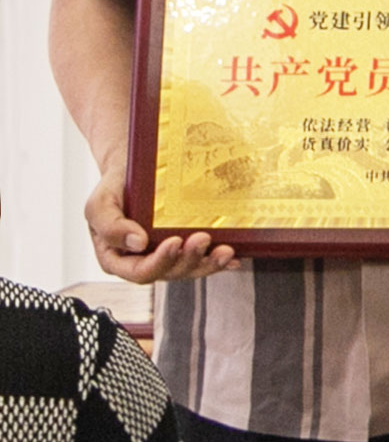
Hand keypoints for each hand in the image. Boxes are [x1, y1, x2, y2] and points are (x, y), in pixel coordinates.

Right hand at [83, 171, 232, 286]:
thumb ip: (109, 225)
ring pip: (189, 268)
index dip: (159, 261)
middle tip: (203, 238)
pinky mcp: (185, 246)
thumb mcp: (100, 204)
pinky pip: (204, 258)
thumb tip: (136, 243)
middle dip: (189, 259)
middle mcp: (143, 260)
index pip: (140, 271)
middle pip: (170, 272)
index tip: (174, 241)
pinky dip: (220, 260)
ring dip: (209, 262)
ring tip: (225, 249)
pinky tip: (235, 256)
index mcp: (118, 259)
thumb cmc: (113, 188)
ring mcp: (166, 255)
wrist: (132, 169)